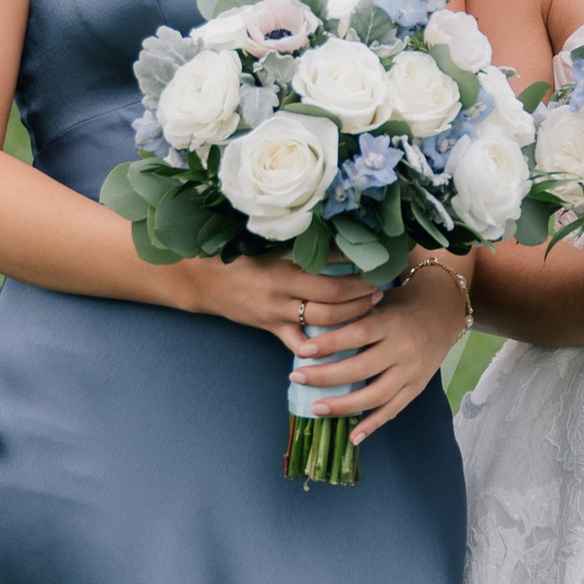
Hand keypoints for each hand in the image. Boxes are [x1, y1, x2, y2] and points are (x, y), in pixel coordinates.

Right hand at [180, 249, 375, 353]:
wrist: (203, 281)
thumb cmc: (237, 256)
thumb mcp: (267, 244)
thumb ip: (299, 244)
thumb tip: (338, 235)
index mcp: (281, 268)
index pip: (328, 272)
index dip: (355, 270)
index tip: (375, 264)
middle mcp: (280, 294)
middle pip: (332, 300)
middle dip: (360, 295)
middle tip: (380, 287)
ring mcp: (276, 315)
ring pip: (322, 323)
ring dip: (351, 316)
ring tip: (370, 306)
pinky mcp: (271, 329)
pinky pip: (299, 344)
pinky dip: (320, 348)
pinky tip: (342, 345)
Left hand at [293, 259, 472, 449]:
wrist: (443, 312)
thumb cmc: (400, 306)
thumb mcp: (378, 301)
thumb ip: (352, 316)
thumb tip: (310, 330)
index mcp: (391, 323)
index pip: (357, 334)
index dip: (330, 344)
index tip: (303, 351)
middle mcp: (403, 348)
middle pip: (362, 368)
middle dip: (326, 377)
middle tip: (297, 378)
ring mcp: (412, 371)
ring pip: (376, 395)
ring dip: (344, 405)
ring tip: (317, 408)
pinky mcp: (418, 387)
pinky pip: (394, 409)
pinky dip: (373, 424)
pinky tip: (353, 437)